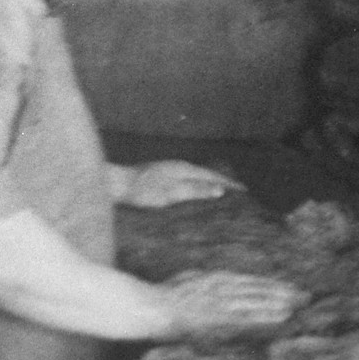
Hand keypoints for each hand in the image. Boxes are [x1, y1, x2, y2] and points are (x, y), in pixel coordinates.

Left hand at [116, 161, 244, 207]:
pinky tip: (191, 191)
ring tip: (218, 190)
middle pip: (206, 173)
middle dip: (222, 181)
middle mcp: (178, 166)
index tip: (244, 191)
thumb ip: (196, 191)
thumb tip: (221, 190)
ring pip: (195, 175)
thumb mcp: (172, 193)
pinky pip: (185, 179)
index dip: (229, 184)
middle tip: (236, 190)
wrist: (115, 184)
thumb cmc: (142, 191)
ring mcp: (168, 169)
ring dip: (209, 182)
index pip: (213, 176)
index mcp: (184, 169)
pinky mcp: (159, 175)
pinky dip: (196, 184)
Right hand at [161, 270, 307, 334]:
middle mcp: (224, 287)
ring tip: (299, 305)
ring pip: (258, 300)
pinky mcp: (219, 317)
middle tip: (306, 296)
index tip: (291, 287)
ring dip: (280, 302)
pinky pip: (249, 316)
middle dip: (284, 293)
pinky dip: (267, 315)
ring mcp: (222, 302)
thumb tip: (225, 282)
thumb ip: (210, 282)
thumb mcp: (192, 280)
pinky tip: (282, 316)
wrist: (151, 308)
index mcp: (218, 278)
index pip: (252, 281)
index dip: (273, 285)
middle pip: (259, 289)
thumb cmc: (168, 295)